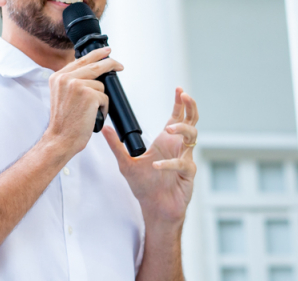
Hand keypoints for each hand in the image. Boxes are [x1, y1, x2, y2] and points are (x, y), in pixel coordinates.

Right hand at [45, 47, 123, 158]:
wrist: (60, 139)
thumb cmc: (64, 122)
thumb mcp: (61, 95)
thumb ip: (71, 81)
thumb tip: (91, 72)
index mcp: (58, 77)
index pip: (80, 60)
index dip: (96, 55)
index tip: (106, 51)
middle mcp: (66, 78)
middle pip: (95, 65)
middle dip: (111, 64)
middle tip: (120, 65)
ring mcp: (77, 85)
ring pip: (101, 85)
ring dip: (101, 99)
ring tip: (90, 111)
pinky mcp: (89, 95)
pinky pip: (105, 98)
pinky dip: (104, 108)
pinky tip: (93, 116)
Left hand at [102, 88, 197, 223]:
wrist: (154, 208)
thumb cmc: (145, 186)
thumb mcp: (126, 163)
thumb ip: (116, 145)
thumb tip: (104, 128)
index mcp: (166, 141)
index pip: (176, 116)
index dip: (179, 103)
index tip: (179, 89)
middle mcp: (178, 147)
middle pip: (191, 121)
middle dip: (190, 107)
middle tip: (184, 95)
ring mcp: (185, 159)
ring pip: (192, 137)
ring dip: (182, 130)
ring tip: (169, 128)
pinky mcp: (187, 174)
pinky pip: (183, 164)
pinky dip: (170, 163)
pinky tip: (157, 165)